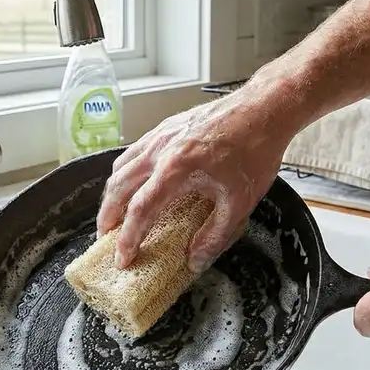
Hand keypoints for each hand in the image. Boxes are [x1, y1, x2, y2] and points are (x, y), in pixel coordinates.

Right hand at [96, 90, 296, 272]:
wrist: (263, 108)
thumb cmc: (255, 152)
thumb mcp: (240, 203)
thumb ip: (214, 235)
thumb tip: (194, 261)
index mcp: (176, 169)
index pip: (140, 210)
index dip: (128, 238)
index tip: (123, 258)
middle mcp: (160, 150)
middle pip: (118, 187)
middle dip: (108, 216)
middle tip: (106, 238)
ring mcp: (160, 135)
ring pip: (121, 166)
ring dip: (112, 193)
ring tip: (115, 213)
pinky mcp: (165, 127)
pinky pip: (134, 151)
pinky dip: (125, 172)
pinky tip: (134, 182)